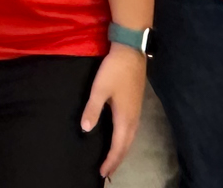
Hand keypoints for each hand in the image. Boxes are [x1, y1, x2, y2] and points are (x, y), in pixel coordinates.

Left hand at [81, 45, 146, 177]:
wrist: (131, 50)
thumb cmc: (114, 70)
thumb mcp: (99, 89)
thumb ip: (92, 109)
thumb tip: (85, 130)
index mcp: (125, 118)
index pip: (118, 146)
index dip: (110, 161)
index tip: (102, 173)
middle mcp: (134, 118)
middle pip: (126, 145)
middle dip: (117, 160)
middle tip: (107, 172)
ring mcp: (137, 111)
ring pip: (130, 138)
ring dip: (122, 150)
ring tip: (113, 159)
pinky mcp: (136, 104)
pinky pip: (132, 130)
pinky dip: (125, 140)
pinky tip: (120, 138)